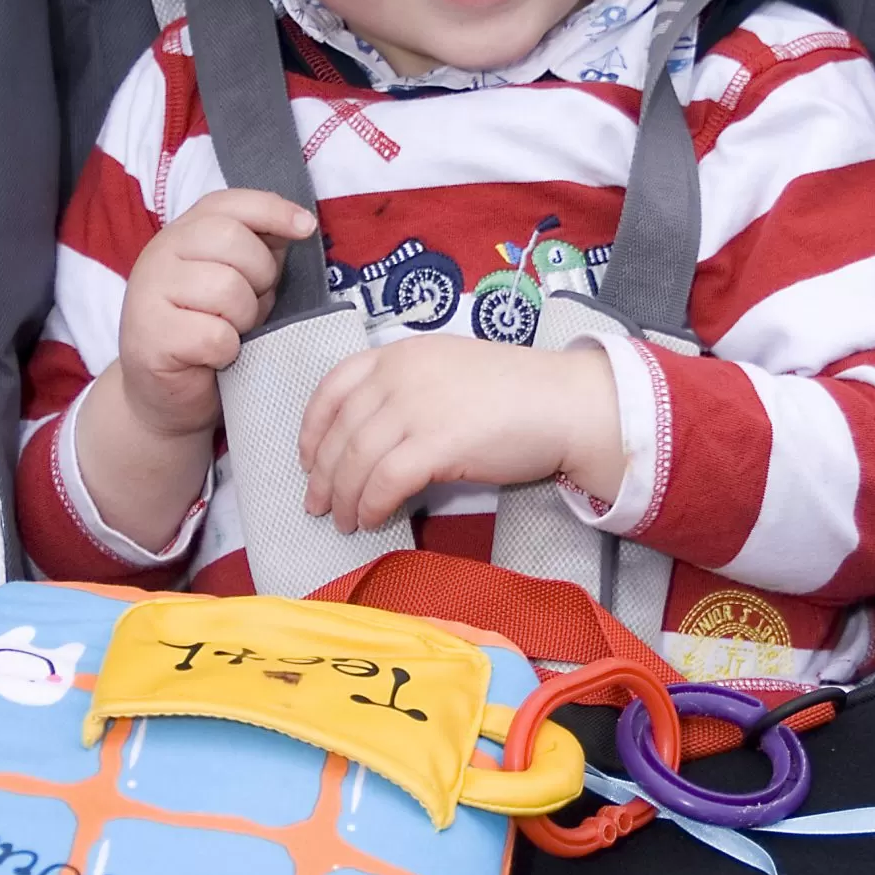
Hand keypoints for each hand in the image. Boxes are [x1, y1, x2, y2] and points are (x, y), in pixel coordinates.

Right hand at [118, 188, 316, 440]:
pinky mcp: (151, 336)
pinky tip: (214, 358)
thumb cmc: (209, 335)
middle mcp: (159, 254)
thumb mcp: (239, 284)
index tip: (306, 227)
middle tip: (251, 307)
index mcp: (182, 234)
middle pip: (232, 241)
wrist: (165, 396)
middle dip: (260, 277)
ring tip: (231, 333)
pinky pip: (215, 335)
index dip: (272, 209)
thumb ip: (259, 252)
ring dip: (244, 319)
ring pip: (226, 289)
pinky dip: (227, 352)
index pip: (228, 203)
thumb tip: (299, 225)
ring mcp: (148, 293)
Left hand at [298, 337, 623, 532]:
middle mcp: (401, 375)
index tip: (308, 458)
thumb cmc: (517, 392)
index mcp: (400, 353)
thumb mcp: (449, 371)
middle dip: (322, 474)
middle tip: (318, 505)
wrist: (566, 403)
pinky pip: (385, 481)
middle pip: (339, 430)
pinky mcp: (437, 444)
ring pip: (356, 460)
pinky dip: (371, 505)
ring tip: (344, 521)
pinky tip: (372, 520)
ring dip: (343, 497)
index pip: (333, 386)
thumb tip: (375, 436)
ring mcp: (417, 407)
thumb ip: (408, 390)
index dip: (312, 427)